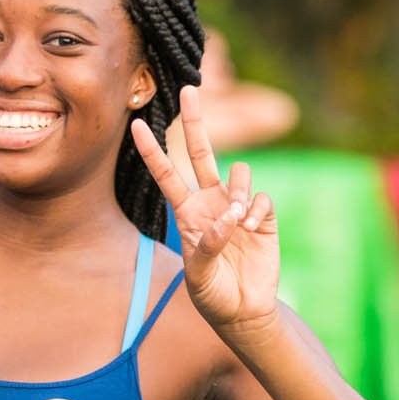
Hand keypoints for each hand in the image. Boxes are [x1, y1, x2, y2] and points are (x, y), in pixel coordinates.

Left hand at [132, 85, 279, 335]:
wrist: (243, 309)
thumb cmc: (213, 294)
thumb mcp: (199, 276)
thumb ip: (208, 246)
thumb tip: (227, 218)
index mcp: (187, 212)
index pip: (166, 174)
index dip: (152, 151)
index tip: (136, 126)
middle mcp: (210, 201)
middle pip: (201, 152)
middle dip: (194, 122)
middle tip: (189, 90)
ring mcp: (237, 206)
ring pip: (239, 174)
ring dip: (238, 192)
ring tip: (238, 221)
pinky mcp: (262, 215)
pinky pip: (261, 198)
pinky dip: (256, 212)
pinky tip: (251, 230)